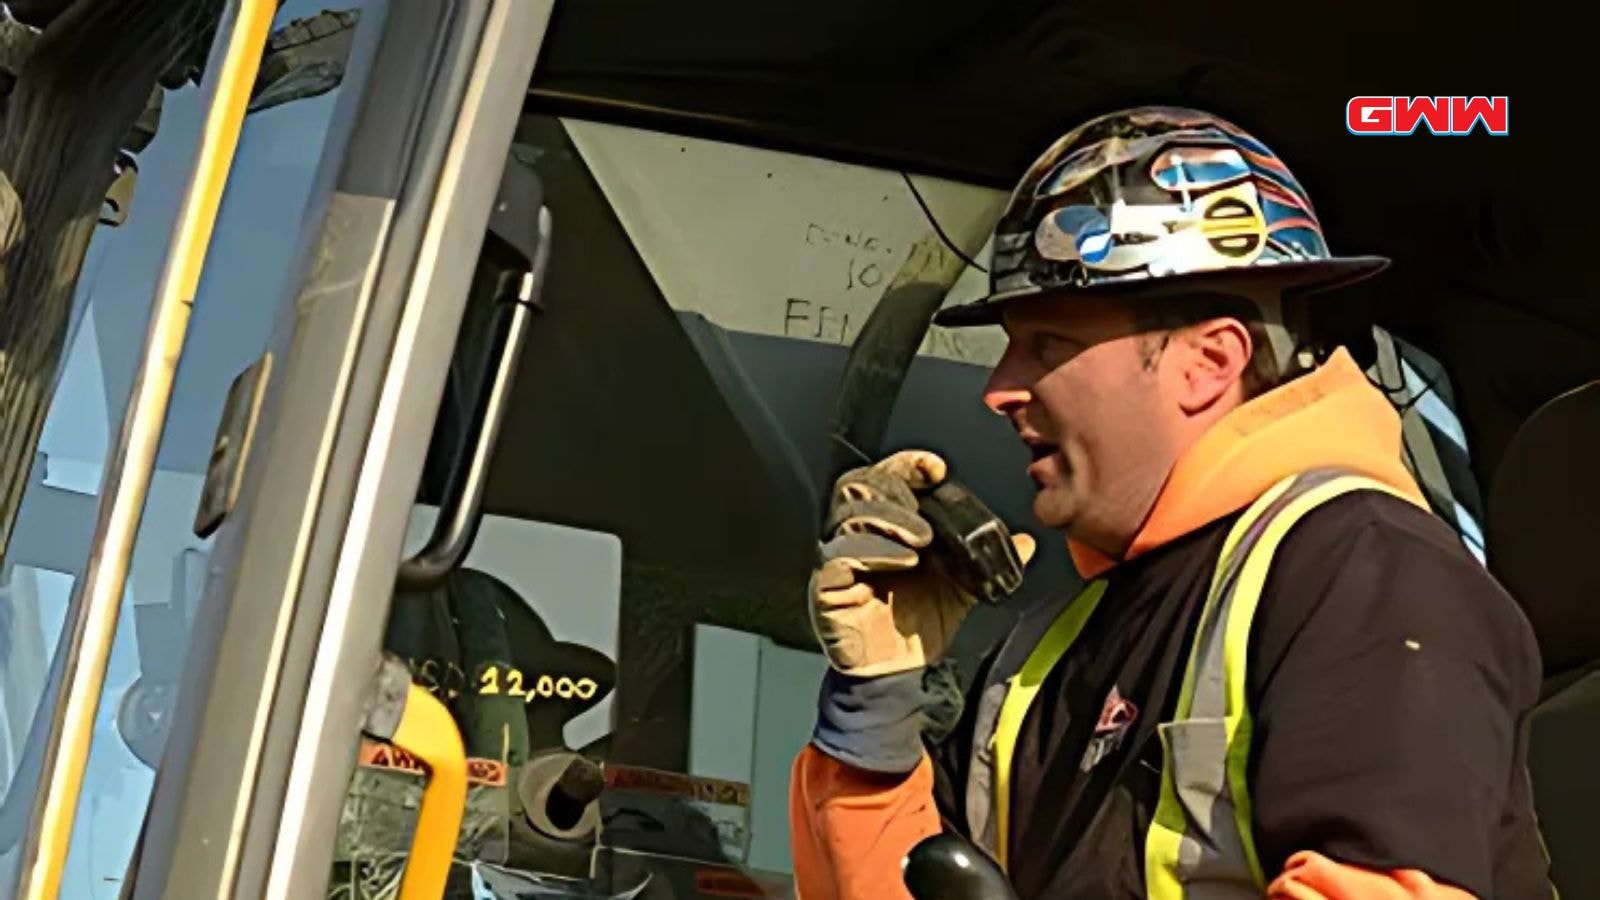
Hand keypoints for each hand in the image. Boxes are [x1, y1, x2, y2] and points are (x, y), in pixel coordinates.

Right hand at [810, 450, 1036, 677]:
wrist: (897, 672)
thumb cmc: (917, 623)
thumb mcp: (960, 586)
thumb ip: (986, 560)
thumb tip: (1025, 543)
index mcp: (886, 525)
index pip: (885, 477)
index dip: (907, 465)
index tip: (936, 469)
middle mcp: (857, 534)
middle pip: (860, 486)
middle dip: (894, 485)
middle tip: (925, 503)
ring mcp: (839, 558)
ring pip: (850, 515)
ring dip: (889, 519)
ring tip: (922, 540)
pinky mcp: (828, 585)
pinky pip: (841, 557)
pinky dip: (873, 551)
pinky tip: (903, 560)